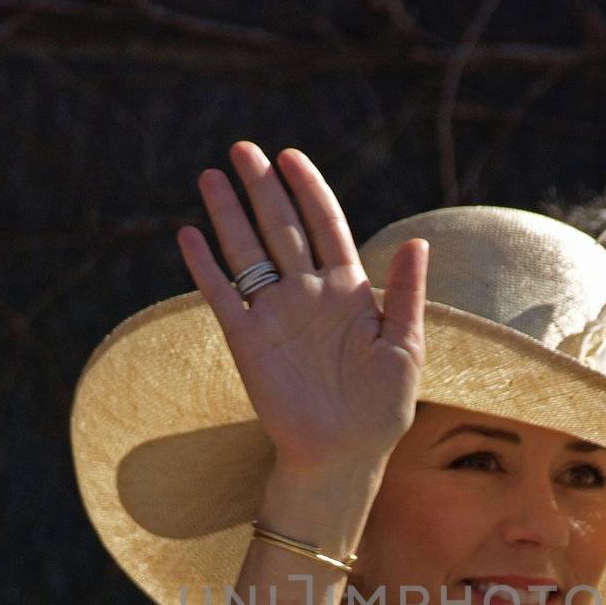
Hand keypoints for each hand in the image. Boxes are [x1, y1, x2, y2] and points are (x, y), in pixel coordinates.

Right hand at [178, 142, 427, 481]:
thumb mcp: (405, 348)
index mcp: (348, 291)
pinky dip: (205, 267)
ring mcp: (275, 315)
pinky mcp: (248, 342)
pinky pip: (223, 296)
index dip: (308, 190)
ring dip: (228, 215)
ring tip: (211, 177)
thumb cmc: (382, 408)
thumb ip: (406, 294)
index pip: (325, 226)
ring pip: (247, 252)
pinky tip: (189, 236)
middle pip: (280, 228)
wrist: (344, 455)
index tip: (291, 157)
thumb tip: (417, 240)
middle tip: (241, 149)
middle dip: (262, 188)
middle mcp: (307, 294)